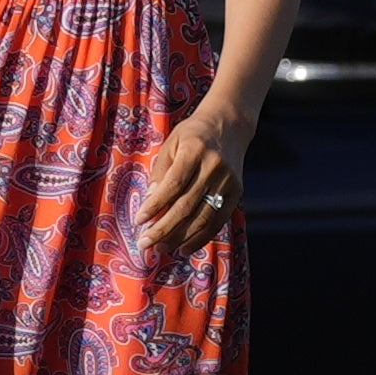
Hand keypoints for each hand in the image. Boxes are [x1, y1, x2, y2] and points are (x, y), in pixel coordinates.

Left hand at [144, 90, 255, 256]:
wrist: (229, 125)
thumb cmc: (192, 135)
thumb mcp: (171, 143)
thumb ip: (161, 172)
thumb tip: (149, 204)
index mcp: (194, 150)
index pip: (173, 184)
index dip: (156, 205)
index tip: (139, 221)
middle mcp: (214, 166)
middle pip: (186, 205)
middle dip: (163, 228)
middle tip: (145, 243)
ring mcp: (228, 181)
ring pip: (202, 218)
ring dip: (179, 237)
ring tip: (160, 249)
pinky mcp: (236, 193)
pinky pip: (217, 221)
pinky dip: (200, 238)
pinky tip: (183, 248)